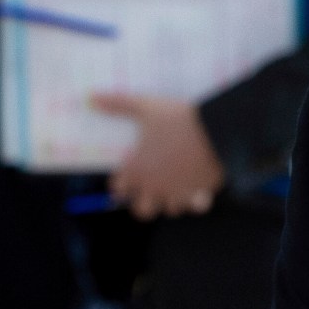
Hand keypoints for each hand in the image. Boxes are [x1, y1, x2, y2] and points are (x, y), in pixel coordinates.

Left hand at [89, 93, 224, 218]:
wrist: (217, 129)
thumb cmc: (178, 119)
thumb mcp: (146, 107)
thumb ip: (118, 105)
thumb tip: (91, 98)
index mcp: (138, 170)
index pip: (118, 190)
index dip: (121, 184)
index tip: (127, 175)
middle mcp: (155, 187)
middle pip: (141, 211)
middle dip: (143, 201)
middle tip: (151, 186)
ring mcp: (178, 194)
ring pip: (169, 210)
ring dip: (170, 200)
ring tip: (176, 183)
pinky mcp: (200, 195)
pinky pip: (196, 207)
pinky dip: (197, 201)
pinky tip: (198, 188)